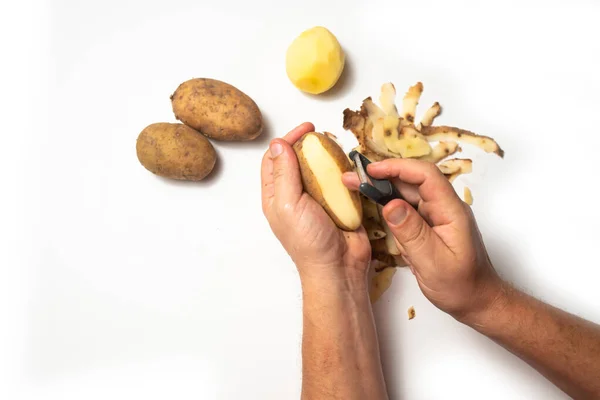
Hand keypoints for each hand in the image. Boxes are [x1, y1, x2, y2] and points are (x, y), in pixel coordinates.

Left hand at [261, 123, 370, 284]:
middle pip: (299, 160)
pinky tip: (350, 166)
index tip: (306, 129)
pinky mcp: (339, 203)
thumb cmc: (309, 241)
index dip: (288, 140)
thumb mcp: (289, 203)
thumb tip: (278, 144)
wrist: (339, 267)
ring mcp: (318, 199)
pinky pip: (341, 181)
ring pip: (321, 168)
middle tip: (324, 135)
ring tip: (338, 149)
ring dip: (329, 156)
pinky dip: (345, 171)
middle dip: (310, 145)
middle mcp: (295, 195)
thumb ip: (284, 172)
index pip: (275, 158)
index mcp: (276, 195)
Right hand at [343, 159, 502, 320]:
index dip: (397, 168)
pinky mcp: (429, 225)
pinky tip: (373, 204)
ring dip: (382, 189)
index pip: (425, 176)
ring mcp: (437, 216)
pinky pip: (407, 209)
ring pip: (408, 194)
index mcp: (451, 211)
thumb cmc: (461, 286)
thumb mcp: (432, 262)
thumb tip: (389, 205)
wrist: (477, 301)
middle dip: (382, 176)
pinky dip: (389, 205)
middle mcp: (444, 208)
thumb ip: (411, 233)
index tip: (371, 171)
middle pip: (413, 181)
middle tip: (352, 178)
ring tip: (356, 187)